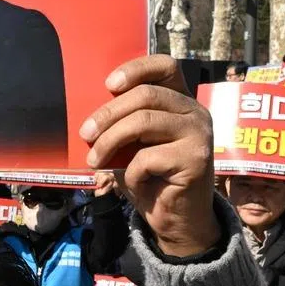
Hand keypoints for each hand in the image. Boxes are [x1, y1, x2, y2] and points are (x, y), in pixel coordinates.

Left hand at [81, 55, 219, 256]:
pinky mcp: (197, 159)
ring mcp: (199, 133)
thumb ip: (122, 123)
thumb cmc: (149, 177)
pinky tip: (133, 181)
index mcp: (180, 101)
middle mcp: (195, 111)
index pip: (165, 66)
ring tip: (94, 160)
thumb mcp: (132, 145)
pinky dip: (130, 171)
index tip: (109, 84)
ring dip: (110, 142)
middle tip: (85, 134)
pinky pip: (148, 157)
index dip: (136, 68)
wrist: (175, 218)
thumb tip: (89, 116)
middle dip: (108, 114)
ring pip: (144, 122)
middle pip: (145, 95)